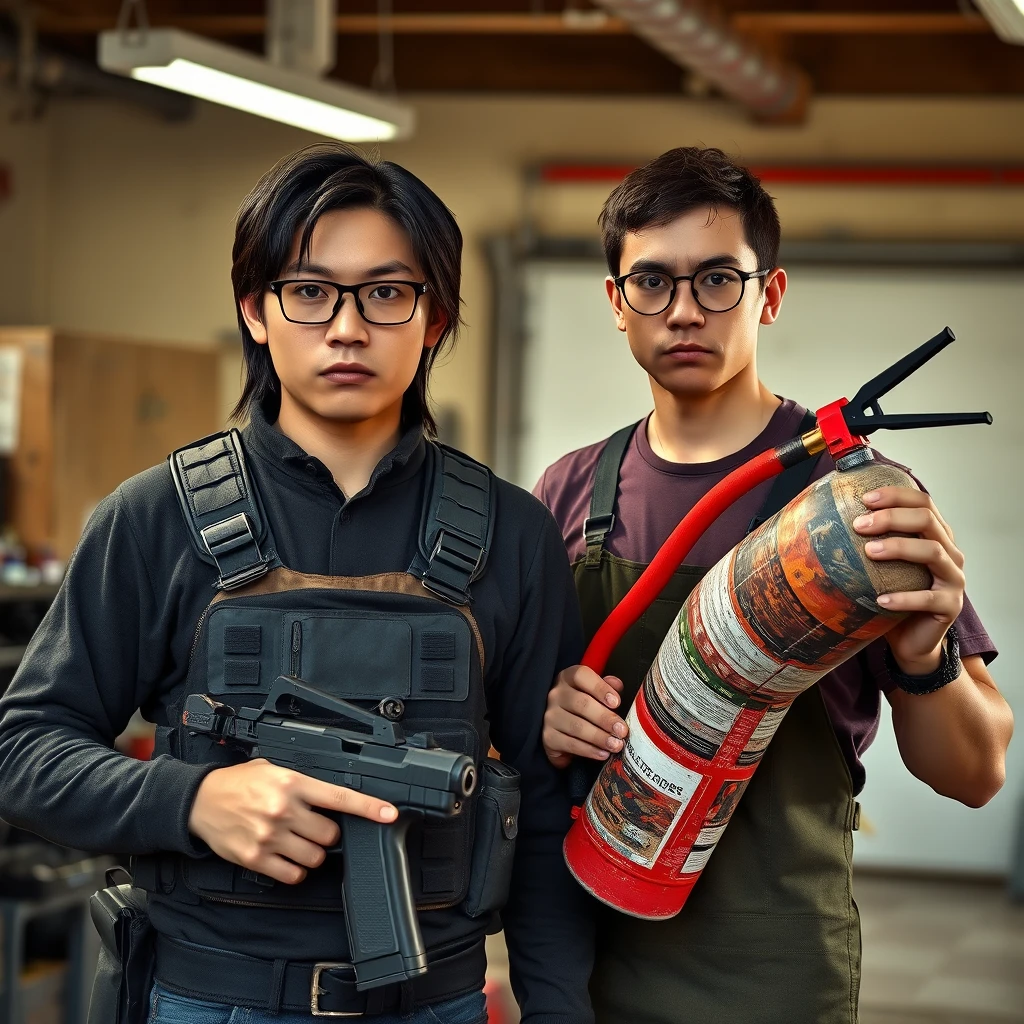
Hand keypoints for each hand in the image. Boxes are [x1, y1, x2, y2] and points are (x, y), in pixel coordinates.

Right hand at [188, 759, 397, 884]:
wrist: (200, 801)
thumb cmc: (240, 783)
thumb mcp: (274, 770)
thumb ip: (303, 784)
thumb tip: (333, 799)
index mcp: (292, 783)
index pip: (340, 797)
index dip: (369, 807)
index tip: (389, 814)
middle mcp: (283, 809)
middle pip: (330, 834)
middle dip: (328, 833)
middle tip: (311, 826)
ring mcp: (270, 836)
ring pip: (315, 857)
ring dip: (312, 852)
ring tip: (296, 840)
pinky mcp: (256, 858)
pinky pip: (293, 875)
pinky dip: (295, 870)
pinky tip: (285, 856)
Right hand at [542, 665, 628, 767]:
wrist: (561, 729)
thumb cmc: (582, 706)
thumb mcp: (593, 691)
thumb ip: (606, 686)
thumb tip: (617, 685)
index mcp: (567, 678)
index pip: (581, 676)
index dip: (600, 688)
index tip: (616, 702)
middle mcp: (555, 695)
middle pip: (581, 703)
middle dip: (605, 718)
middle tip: (621, 730)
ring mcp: (550, 716)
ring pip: (577, 726)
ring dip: (600, 737)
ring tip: (616, 744)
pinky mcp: (548, 737)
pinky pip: (571, 744)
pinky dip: (589, 750)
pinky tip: (603, 753)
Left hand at [853, 486, 965, 674]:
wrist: (911, 639)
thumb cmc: (893, 595)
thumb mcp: (880, 565)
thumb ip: (869, 541)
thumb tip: (825, 519)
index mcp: (935, 535)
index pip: (923, 502)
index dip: (896, 496)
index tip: (864, 498)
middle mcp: (950, 552)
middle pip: (927, 520)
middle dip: (891, 517)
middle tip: (859, 524)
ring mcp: (954, 579)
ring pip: (933, 552)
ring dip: (899, 547)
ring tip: (869, 551)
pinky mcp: (950, 606)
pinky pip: (929, 599)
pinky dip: (904, 598)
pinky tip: (881, 599)